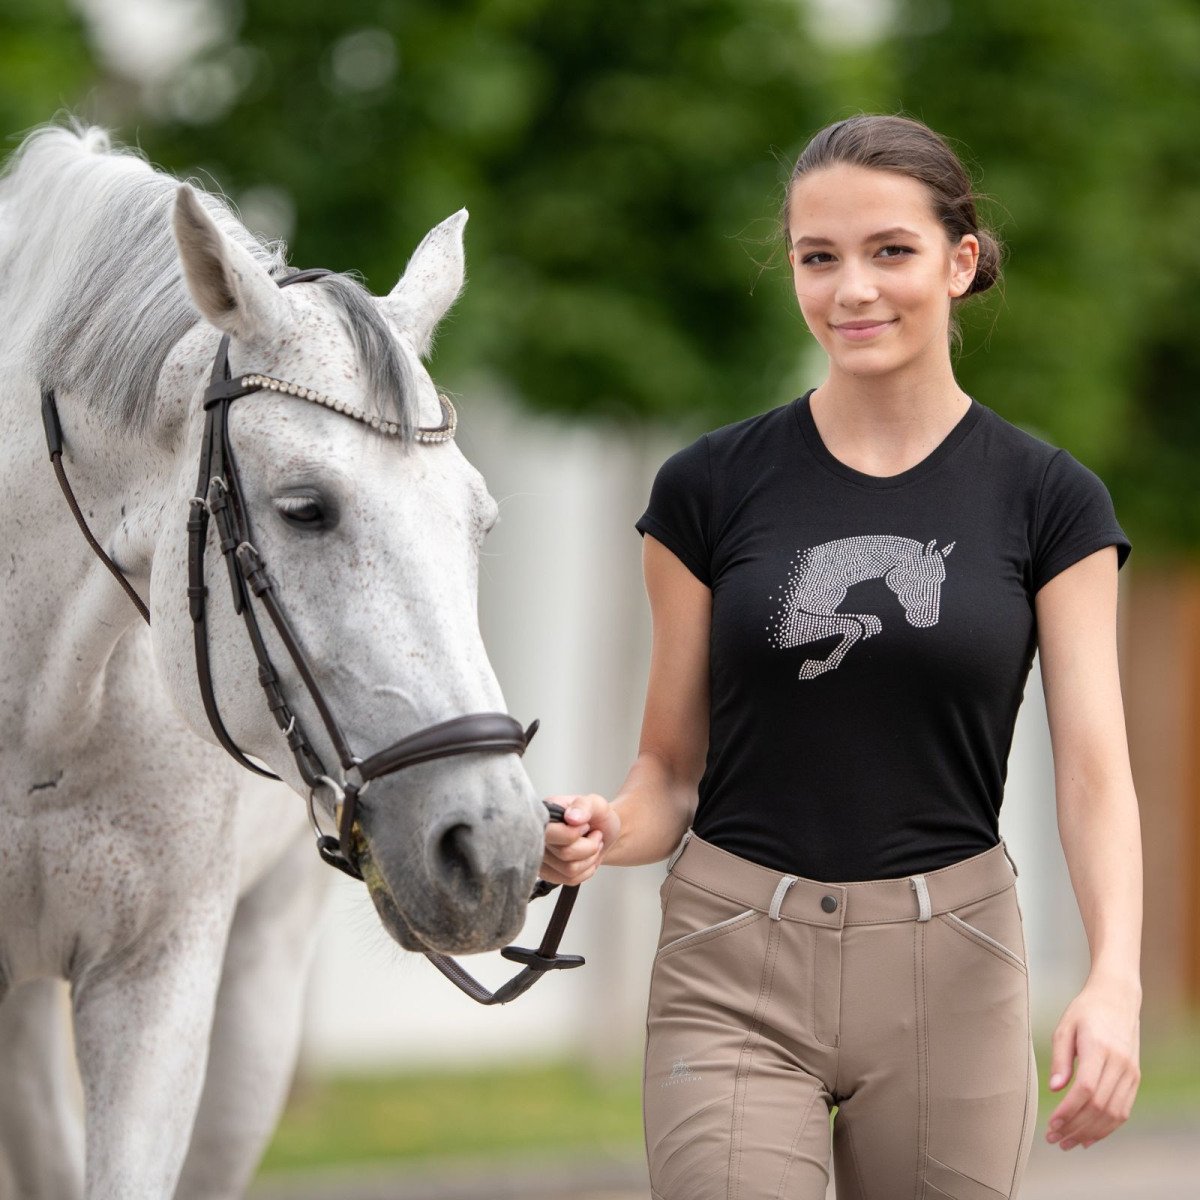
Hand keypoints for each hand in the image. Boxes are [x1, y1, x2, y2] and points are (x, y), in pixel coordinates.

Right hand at [539, 793, 620, 886]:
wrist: (604, 833)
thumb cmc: (597, 817)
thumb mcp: (595, 803)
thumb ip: (583, 806)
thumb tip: (571, 817)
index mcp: (544, 816)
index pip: (549, 834)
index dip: (572, 834)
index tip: (585, 826)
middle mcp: (538, 837)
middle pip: (563, 853)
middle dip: (589, 847)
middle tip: (594, 835)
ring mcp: (541, 858)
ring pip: (569, 870)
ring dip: (589, 858)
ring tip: (592, 845)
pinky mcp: (548, 874)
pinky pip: (570, 880)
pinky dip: (586, 870)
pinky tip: (587, 858)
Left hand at [1045, 976, 1140, 1149]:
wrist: (1118, 999)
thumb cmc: (1086, 1011)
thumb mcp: (1065, 1027)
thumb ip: (1060, 1058)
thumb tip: (1054, 1088)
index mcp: (1099, 1048)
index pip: (1086, 1089)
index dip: (1069, 1110)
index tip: (1052, 1124)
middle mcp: (1119, 1063)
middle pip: (1099, 1106)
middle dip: (1076, 1127)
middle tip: (1054, 1139)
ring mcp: (1131, 1072)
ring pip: (1113, 1113)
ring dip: (1090, 1133)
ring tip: (1068, 1143)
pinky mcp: (1135, 1078)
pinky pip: (1123, 1110)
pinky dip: (1107, 1127)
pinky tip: (1089, 1136)